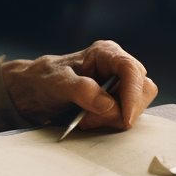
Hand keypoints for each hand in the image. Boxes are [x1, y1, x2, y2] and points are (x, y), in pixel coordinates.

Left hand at [1, 40, 157, 130]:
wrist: (34, 91)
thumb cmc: (43, 80)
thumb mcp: (55, 83)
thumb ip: (80, 89)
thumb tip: (107, 103)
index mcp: (105, 53)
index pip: (131, 70)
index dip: (133, 95)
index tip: (124, 118)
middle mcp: (117, 66)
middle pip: (142, 91)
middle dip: (121, 111)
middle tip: (90, 120)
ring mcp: (120, 84)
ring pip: (137, 106)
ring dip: (114, 119)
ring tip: (86, 120)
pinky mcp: (119, 100)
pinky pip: (128, 115)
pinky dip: (112, 123)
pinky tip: (90, 121)